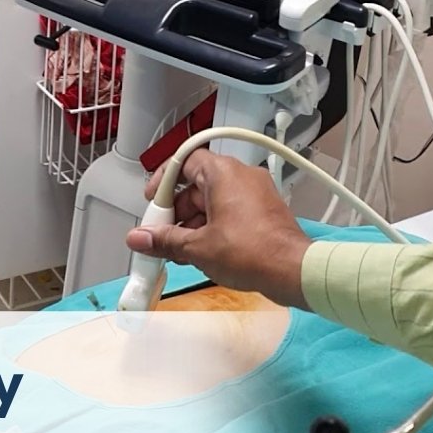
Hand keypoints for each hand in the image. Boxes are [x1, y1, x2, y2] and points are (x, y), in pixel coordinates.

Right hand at [126, 149, 313, 307]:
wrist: (292, 271)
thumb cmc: (253, 251)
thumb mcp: (197, 247)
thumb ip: (164, 240)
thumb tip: (140, 238)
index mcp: (224, 173)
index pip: (184, 161)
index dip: (163, 179)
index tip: (152, 199)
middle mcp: (241, 176)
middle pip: (196, 184)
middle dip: (176, 210)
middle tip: (162, 232)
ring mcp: (255, 193)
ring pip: (213, 200)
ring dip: (193, 222)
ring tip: (179, 249)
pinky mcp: (263, 211)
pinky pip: (230, 211)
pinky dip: (213, 226)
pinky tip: (201, 252)